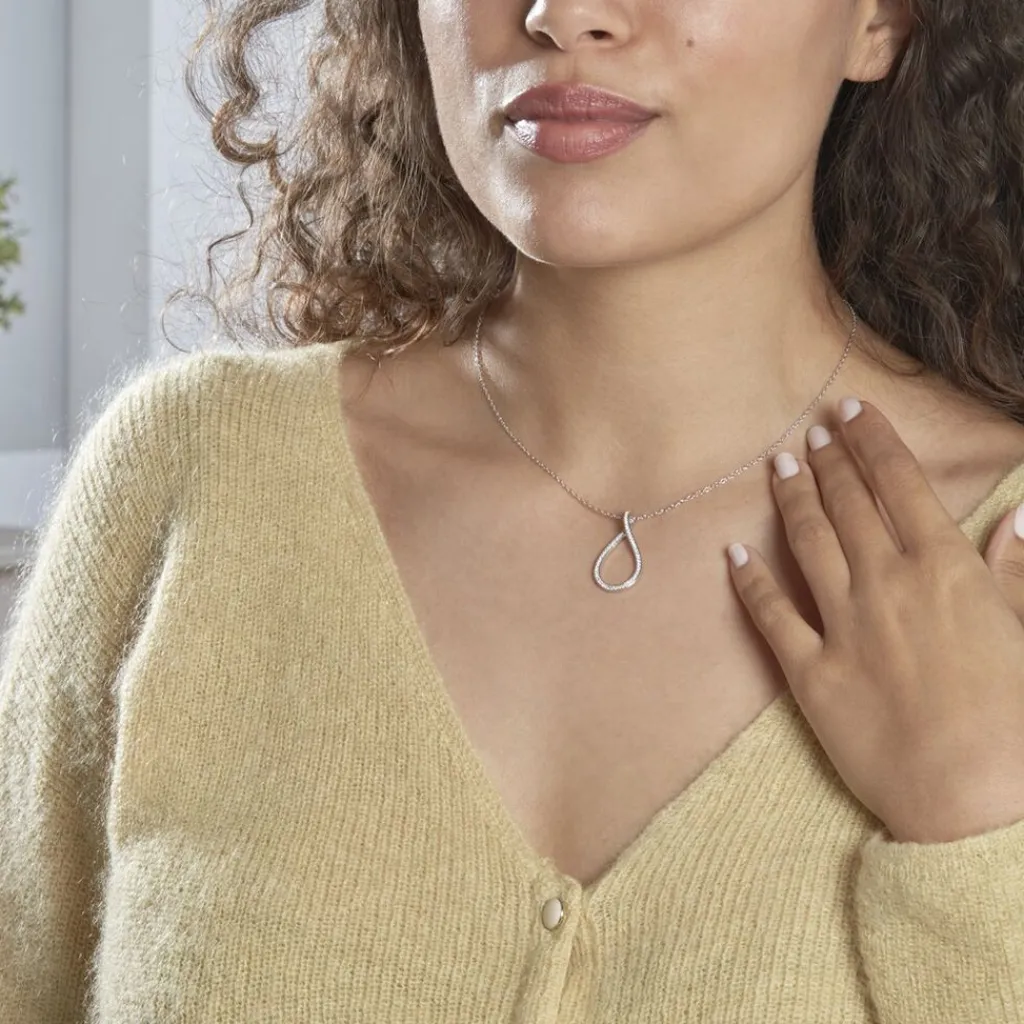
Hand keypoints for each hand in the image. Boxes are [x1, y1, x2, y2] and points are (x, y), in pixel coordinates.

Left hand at [727, 396, 1023, 843]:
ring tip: (778, 465)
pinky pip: (769, 614)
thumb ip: (1015, 570)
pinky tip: (730, 552)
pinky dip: (747, 580)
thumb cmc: (1016, 721)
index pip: (899, 483)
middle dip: (828, 460)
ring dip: (791, 498)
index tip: (852, 411)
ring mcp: (842, 625)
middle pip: (848, 503)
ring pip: (807, 542)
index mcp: (943, 568)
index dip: (873, 440)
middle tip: (811, 430)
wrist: (974, 801)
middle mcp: (886, 583)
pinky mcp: (808, 671)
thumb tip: (1019, 514)